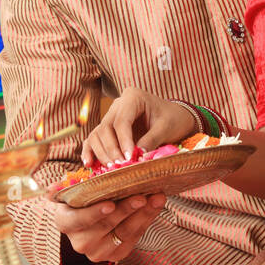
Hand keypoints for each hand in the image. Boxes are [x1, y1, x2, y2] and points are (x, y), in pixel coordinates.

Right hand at [52, 191, 168, 262]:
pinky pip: (135, 237)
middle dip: (127, 208)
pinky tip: (156, 204)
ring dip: (143, 213)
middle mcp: (80, 242)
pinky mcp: (116, 255)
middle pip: (107, 225)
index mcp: (65, 222)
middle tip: (143, 194)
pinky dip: (147, 219)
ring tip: (156, 197)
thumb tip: (52, 187)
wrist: (90, 221)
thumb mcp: (74, 191)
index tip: (110, 203)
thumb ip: (68, 186)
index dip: (93, 213)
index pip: (77, 220)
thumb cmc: (82, 200)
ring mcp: (98, 251)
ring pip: (124, 232)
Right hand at [82, 88, 199, 166]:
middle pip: (106, 128)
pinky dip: (91, 151)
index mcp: (133, 97)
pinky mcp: (109, 128)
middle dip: (111, 149)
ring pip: (97, 134)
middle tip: (120, 166)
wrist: (176, 117)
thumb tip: (138, 157)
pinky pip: (95, 138)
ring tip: (110, 168)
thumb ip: (152, 140)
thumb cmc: (173, 119)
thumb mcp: (166, 128)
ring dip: (101, 152)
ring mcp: (111, 115)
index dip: (123, 141)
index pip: (121, 121)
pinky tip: (89, 164)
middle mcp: (118, 104)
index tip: (129, 158)